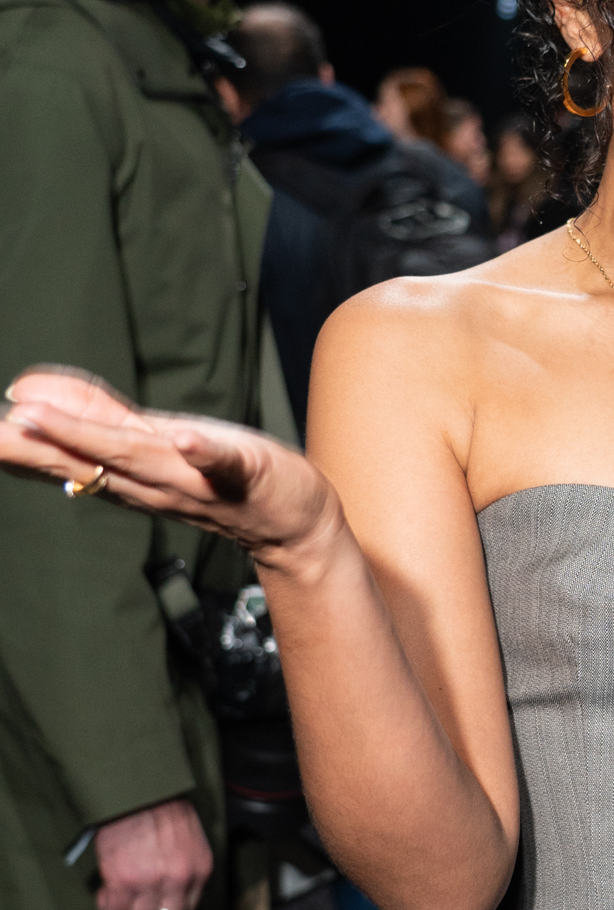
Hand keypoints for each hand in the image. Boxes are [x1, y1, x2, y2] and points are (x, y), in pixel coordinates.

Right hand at [0, 367, 336, 563]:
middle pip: (85, 460)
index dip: (17, 445)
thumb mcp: (144, 442)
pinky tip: (183, 438)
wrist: (291, 520)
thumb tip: (24, 389)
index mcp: (124, 470)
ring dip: (92, 439)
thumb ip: (89, 415)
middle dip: (36, 442)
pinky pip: (222, 463)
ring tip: (40, 416)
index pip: (61, 455)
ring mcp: (197, 478)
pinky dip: (202, 452)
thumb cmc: (214, 475)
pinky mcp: (246, 473)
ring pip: (137, 459)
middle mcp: (150, 480)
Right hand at [94, 798, 213, 909]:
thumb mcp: (191, 840)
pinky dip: (107, 907)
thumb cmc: (163, 809)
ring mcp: (150, 883)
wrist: (139, 790)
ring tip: (118, 905)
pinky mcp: (123, 880)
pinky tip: (106, 893)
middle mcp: (178, 881)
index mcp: (199, 870)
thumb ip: (186, 869)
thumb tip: (170, 894)